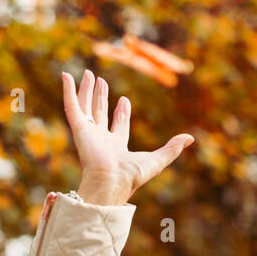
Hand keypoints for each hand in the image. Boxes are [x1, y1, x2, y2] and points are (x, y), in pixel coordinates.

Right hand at [62, 69, 193, 204]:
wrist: (110, 181)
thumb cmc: (131, 176)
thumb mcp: (157, 160)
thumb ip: (172, 148)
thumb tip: (190, 139)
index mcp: (116, 148)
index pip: (118, 126)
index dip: (122, 113)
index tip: (124, 99)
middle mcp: (100, 140)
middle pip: (100, 113)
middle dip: (101, 97)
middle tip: (101, 81)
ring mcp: (88, 133)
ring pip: (86, 107)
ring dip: (86, 91)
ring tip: (89, 74)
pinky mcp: (78, 128)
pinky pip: (72, 106)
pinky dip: (68, 91)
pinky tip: (66, 76)